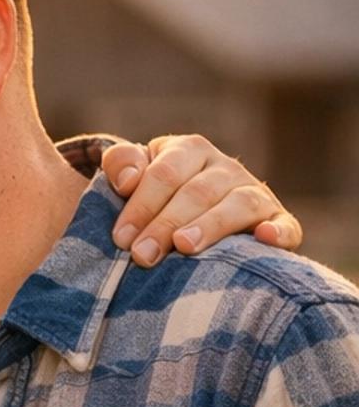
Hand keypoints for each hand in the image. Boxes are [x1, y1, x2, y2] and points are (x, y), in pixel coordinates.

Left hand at [100, 135, 302, 265]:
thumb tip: (127, 179)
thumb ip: (121, 164)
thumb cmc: (155, 199)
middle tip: (142, 255)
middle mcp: (226, 168)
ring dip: (211, 226)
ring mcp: (254, 193)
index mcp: (190, 151)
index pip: (165, 173)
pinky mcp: (277, 221)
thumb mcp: (133, 175)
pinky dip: (278, 231)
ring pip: (237, 205)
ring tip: (184, 247)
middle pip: (197, 193)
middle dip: (166, 224)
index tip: (121, 237)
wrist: (192, 217)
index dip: (142, 204)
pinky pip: (285, 225)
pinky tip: (264, 238)